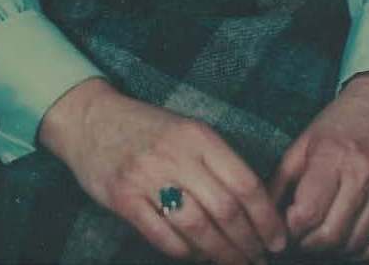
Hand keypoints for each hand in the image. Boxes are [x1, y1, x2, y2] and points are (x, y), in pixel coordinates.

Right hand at [39, 78, 288, 264]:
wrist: (91, 119)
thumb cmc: (147, 129)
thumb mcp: (186, 131)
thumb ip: (216, 162)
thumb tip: (255, 205)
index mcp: (198, 135)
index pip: (244, 182)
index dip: (266, 217)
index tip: (277, 239)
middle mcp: (176, 154)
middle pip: (225, 209)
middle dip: (248, 243)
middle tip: (258, 260)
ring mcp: (148, 176)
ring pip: (197, 227)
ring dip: (221, 253)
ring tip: (234, 264)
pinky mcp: (124, 197)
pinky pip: (162, 236)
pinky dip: (184, 252)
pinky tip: (194, 256)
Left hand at [268, 73, 368, 259]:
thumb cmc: (342, 120)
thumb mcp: (305, 140)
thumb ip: (283, 177)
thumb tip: (264, 210)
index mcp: (332, 157)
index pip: (307, 213)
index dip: (290, 229)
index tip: (284, 227)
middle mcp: (361, 178)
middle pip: (330, 235)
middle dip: (308, 244)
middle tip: (300, 236)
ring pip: (354, 244)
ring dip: (332, 250)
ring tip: (321, 236)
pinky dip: (361, 251)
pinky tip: (348, 239)